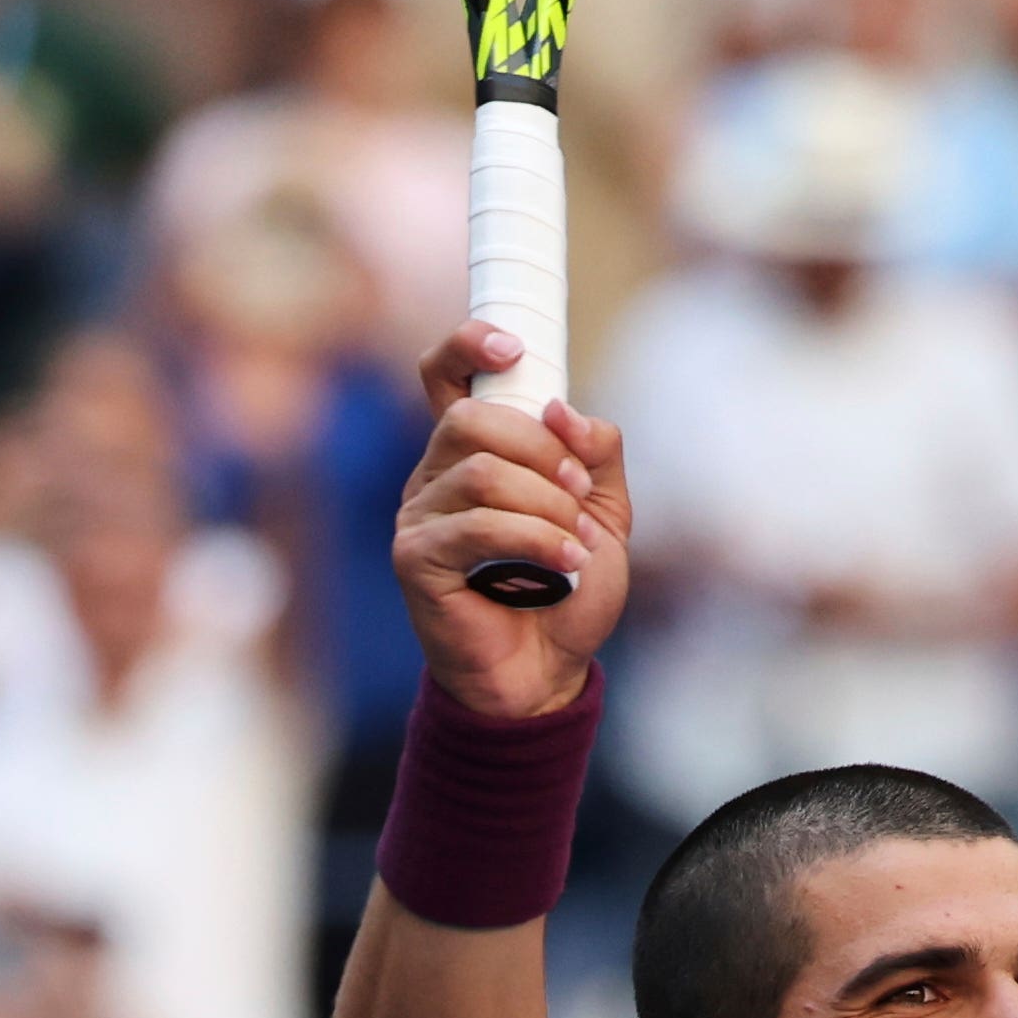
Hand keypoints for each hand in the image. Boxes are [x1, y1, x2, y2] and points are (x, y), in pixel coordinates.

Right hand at [393, 319, 633, 721]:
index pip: (444, 376)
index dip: (468, 346)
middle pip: (469, 419)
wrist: (549, 671)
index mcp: (472, 453)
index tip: (514, 349)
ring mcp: (418, 516)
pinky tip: (565, 566)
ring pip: (482, 473)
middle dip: (540, 450)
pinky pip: (477, 525)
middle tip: (579, 493)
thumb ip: (595, 452)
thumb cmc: (568, 592)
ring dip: (548, 507)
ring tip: (578, 545)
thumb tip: (563, 411)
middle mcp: (435, 476)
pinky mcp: (414, 558)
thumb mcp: (602, 511)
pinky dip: (536, 540)